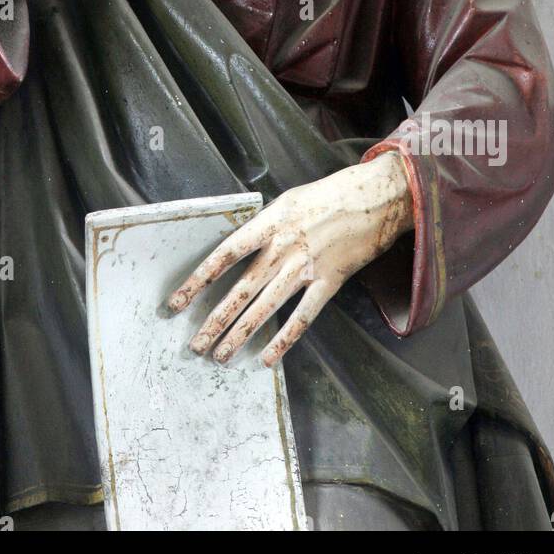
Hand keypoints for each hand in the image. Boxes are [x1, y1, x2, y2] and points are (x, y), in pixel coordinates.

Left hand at [166, 151, 413, 367]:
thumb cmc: (328, 196)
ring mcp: (306, 267)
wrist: (375, 198)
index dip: (199, 280)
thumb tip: (240, 247)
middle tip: (195, 344)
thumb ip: (263, 225)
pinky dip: (283, 340)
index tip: (178, 301)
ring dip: (240, 334)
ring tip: (220, 355)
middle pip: (241, 290)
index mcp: (269, 223)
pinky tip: (265, 358)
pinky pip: (301, 317)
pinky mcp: (328, 282)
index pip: (224, 255)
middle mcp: (283, 247)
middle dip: (215, 320)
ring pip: (265, 308)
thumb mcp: (287, 201)